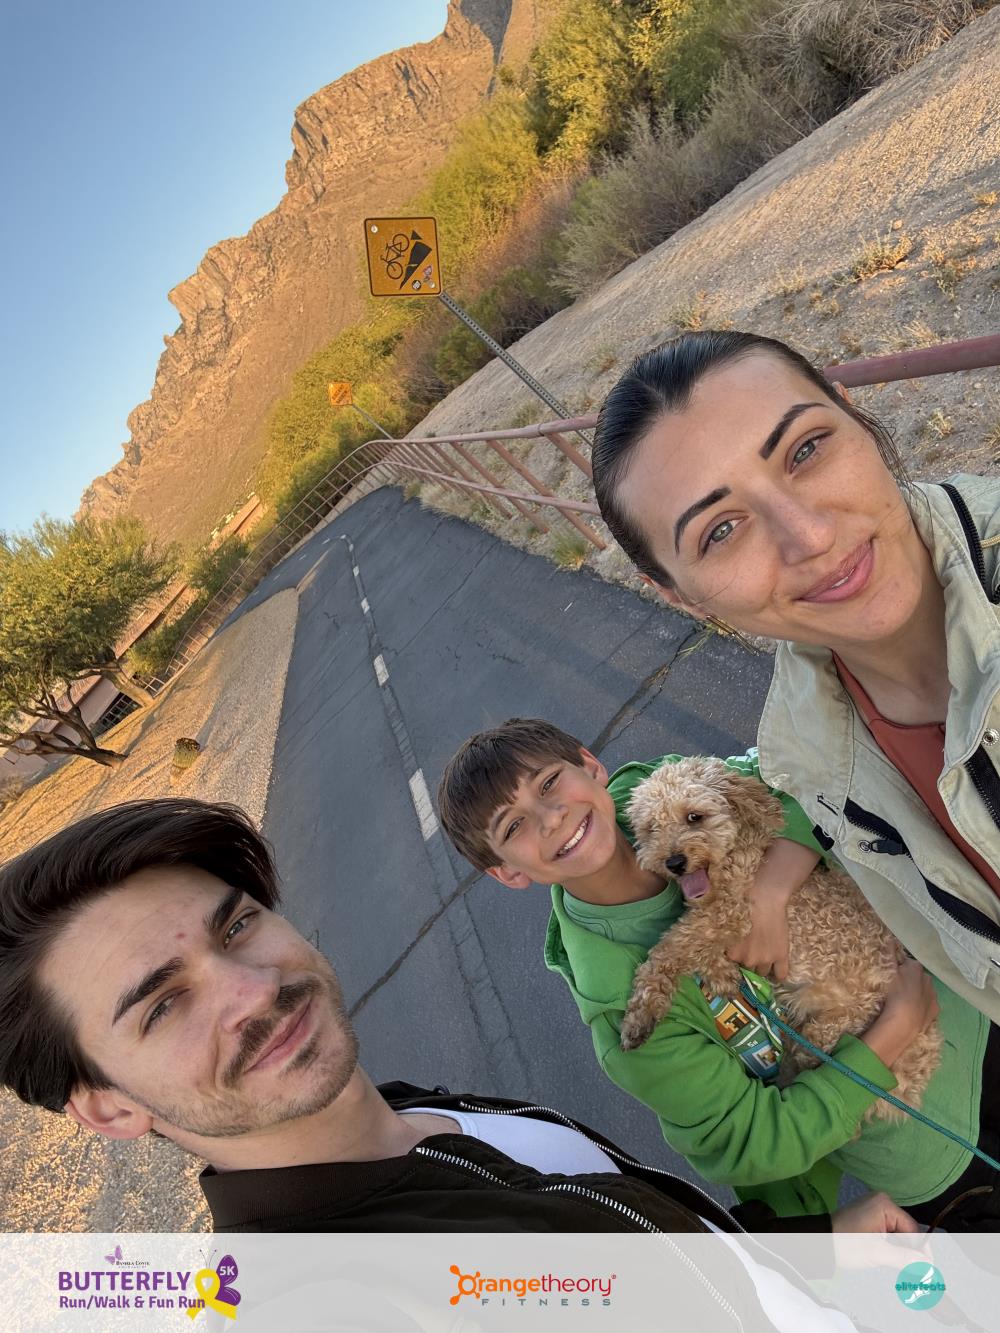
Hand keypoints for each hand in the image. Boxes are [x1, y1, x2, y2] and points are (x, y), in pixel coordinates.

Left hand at [726, 839, 815, 979]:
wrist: (765, 898)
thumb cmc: (742, 906)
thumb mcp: (726, 923)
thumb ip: (725, 938)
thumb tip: (717, 943)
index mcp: (732, 953)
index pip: (730, 962)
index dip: (734, 955)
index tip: (736, 950)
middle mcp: (748, 960)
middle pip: (746, 968)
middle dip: (747, 960)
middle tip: (750, 950)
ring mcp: (766, 959)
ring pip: (762, 971)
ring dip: (761, 966)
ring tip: (762, 957)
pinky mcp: (781, 956)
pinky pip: (781, 974)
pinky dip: (779, 974)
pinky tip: (777, 973)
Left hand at [832, 1192, 930, 1269]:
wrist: (818, 1243)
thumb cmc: (845, 1244)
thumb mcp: (878, 1253)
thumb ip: (906, 1258)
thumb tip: (929, 1266)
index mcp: (884, 1204)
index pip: (913, 1229)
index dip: (921, 1250)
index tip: (928, 1270)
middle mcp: (881, 1202)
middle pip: (907, 1231)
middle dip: (911, 1252)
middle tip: (919, 1275)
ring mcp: (874, 1210)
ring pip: (898, 1234)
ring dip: (902, 1252)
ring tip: (907, 1271)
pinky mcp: (869, 1219)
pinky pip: (888, 1234)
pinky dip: (892, 1248)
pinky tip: (894, 1261)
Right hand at [861, 959, 939, 1068]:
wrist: (904, 1021)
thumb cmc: (893, 993)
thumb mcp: (887, 971)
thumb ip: (889, 953)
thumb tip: (890, 937)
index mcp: (916, 967)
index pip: (908, 964)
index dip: (900, 969)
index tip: (892, 976)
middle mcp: (928, 979)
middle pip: (918, 976)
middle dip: (910, 980)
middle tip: (897, 989)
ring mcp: (934, 995)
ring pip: (924, 990)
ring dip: (917, 993)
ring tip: (905, 1002)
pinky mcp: (936, 1010)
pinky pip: (928, 1004)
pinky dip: (922, 1006)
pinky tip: (913, 1011)